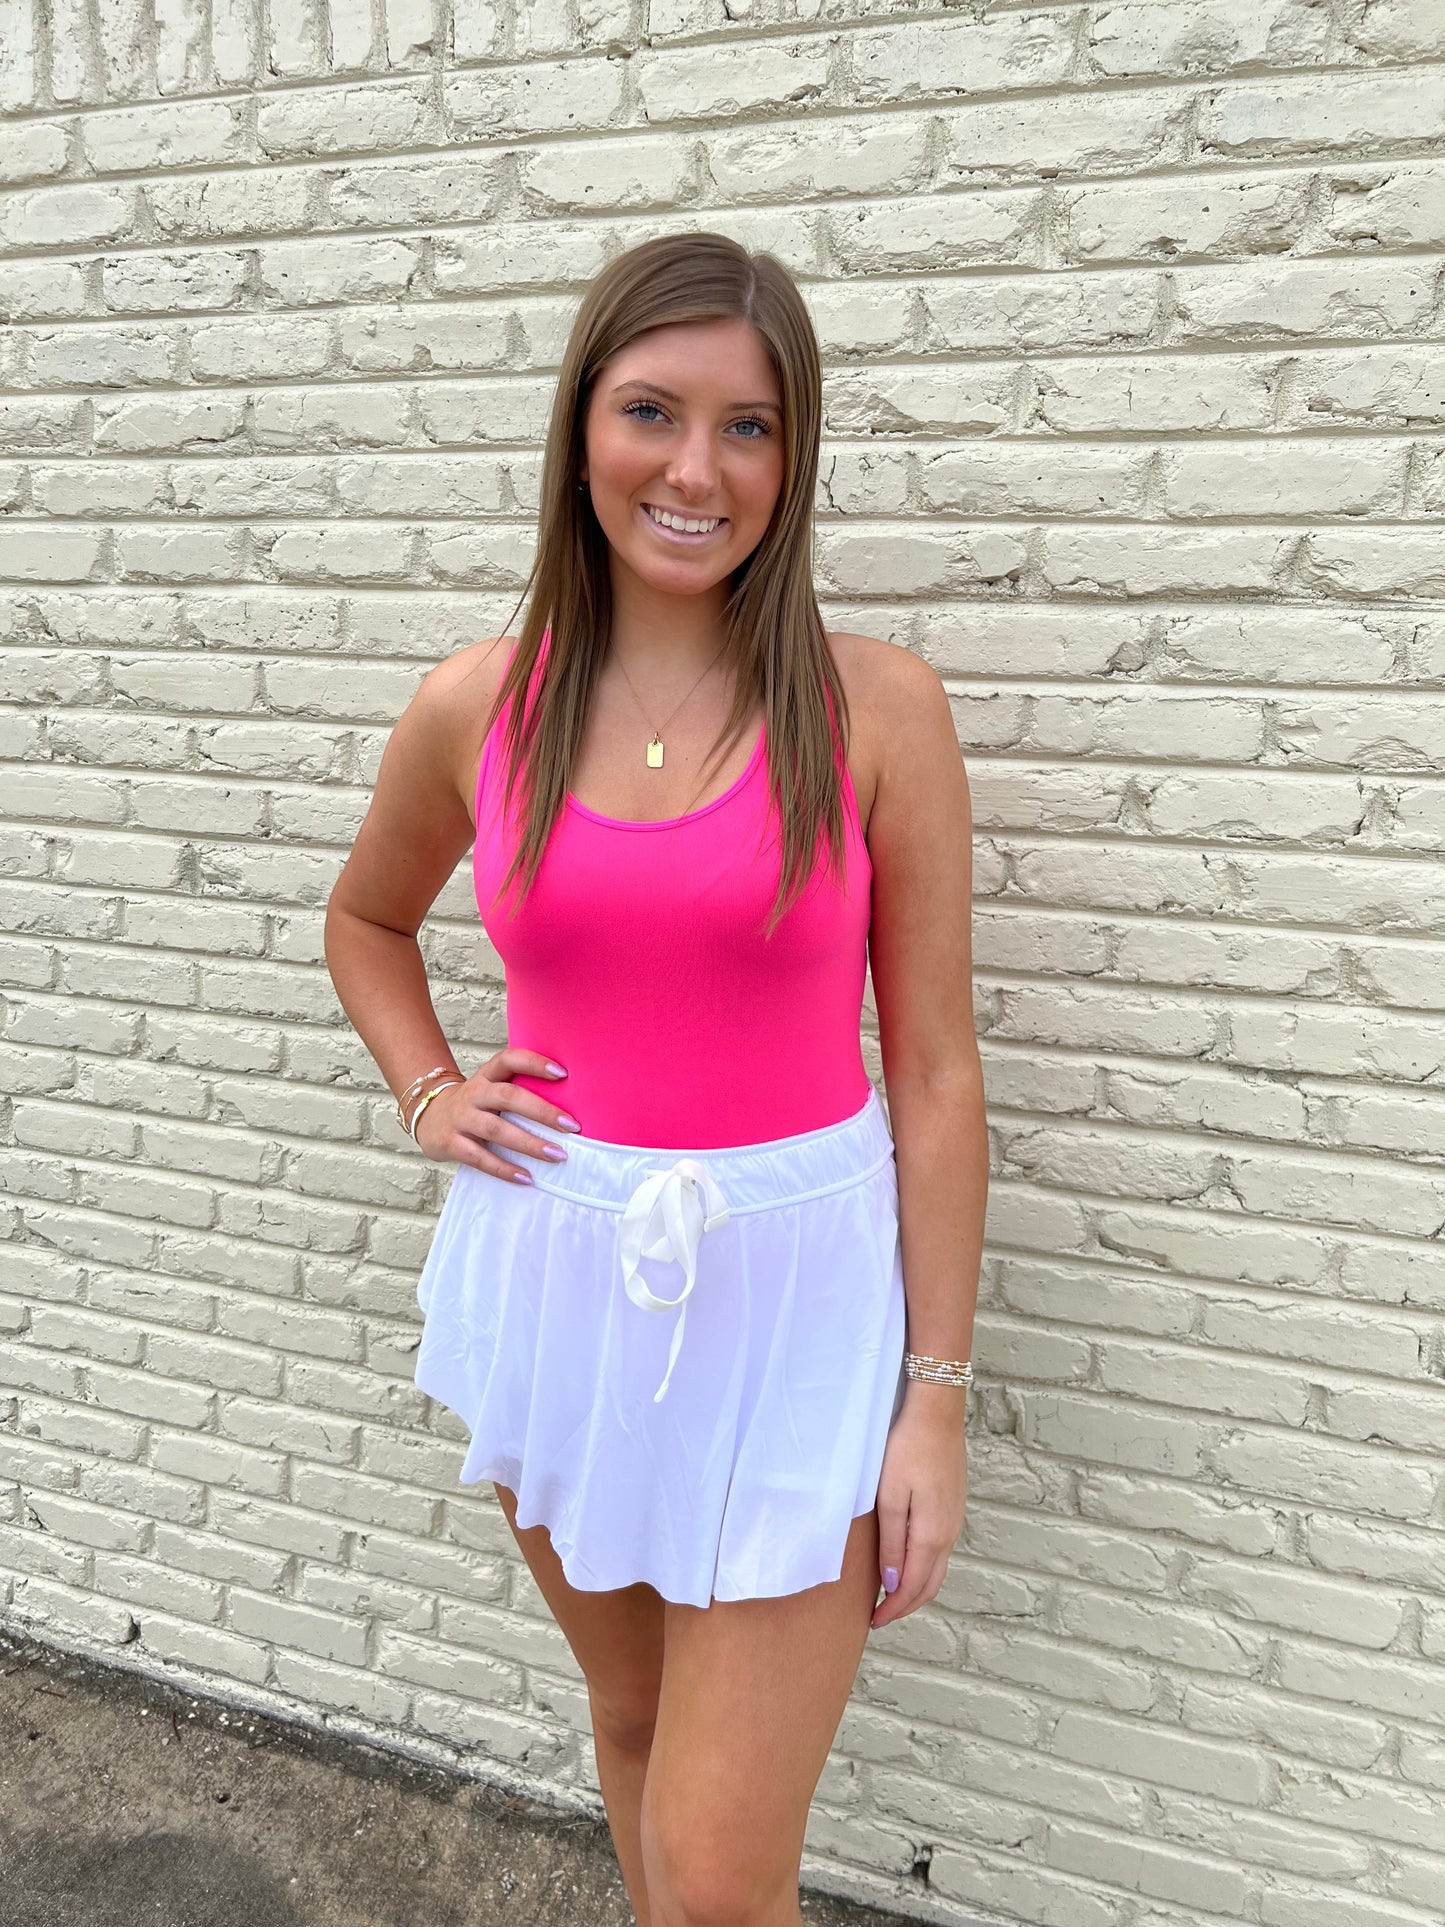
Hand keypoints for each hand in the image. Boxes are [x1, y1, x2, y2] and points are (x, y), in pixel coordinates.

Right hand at [413, 1048, 578, 1180]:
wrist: (429, 1117)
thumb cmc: (476, 1103)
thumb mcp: (492, 1087)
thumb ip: (520, 1089)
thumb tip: (571, 1102)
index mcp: (487, 1075)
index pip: (509, 1059)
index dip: (534, 1063)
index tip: (563, 1073)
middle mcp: (474, 1093)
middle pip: (508, 1097)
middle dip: (542, 1111)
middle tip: (572, 1126)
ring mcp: (461, 1118)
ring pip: (496, 1130)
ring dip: (529, 1143)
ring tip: (557, 1155)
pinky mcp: (451, 1143)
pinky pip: (480, 1158)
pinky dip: (504, 1169)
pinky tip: (527, 1177)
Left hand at [869, 1392, 968, 1629]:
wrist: (936, 1414)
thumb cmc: (907, 1450)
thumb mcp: (890, 1498)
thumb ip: (891, 1543)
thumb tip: (892, 1584)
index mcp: (932, 1535)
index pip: (914, 1587)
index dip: (894, 1609)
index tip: (874, 1622)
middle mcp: (949, 1533)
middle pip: (931, 1584)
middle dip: (907, 1605)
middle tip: (880, 1615)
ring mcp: (955, 1520)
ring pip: (938, 1568)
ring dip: (917, 1587)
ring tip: (891, 1594)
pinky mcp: (954, 1505)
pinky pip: (942, 1549)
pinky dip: (925, 1566)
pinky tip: (908, 1560)